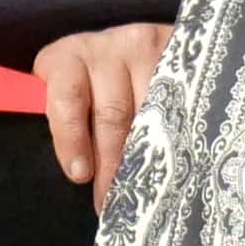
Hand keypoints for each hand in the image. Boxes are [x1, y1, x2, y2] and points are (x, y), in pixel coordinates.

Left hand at [43, 22, 175, 194]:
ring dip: (148, 151)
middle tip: (116, 198)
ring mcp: (144, 47)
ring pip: (149, 110)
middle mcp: (104, 48)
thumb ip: (69, 126)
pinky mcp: (175, 51)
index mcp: (65, 59)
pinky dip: (176, 131)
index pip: (67, 98)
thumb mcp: (71, 99)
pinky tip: (179, 155)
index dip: (72, 138)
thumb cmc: (92, 88)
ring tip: (150, 184)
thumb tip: (79, 175)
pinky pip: (178, 99)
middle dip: (113, 161)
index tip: (80, 174)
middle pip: (112, 113)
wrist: (130, 51)